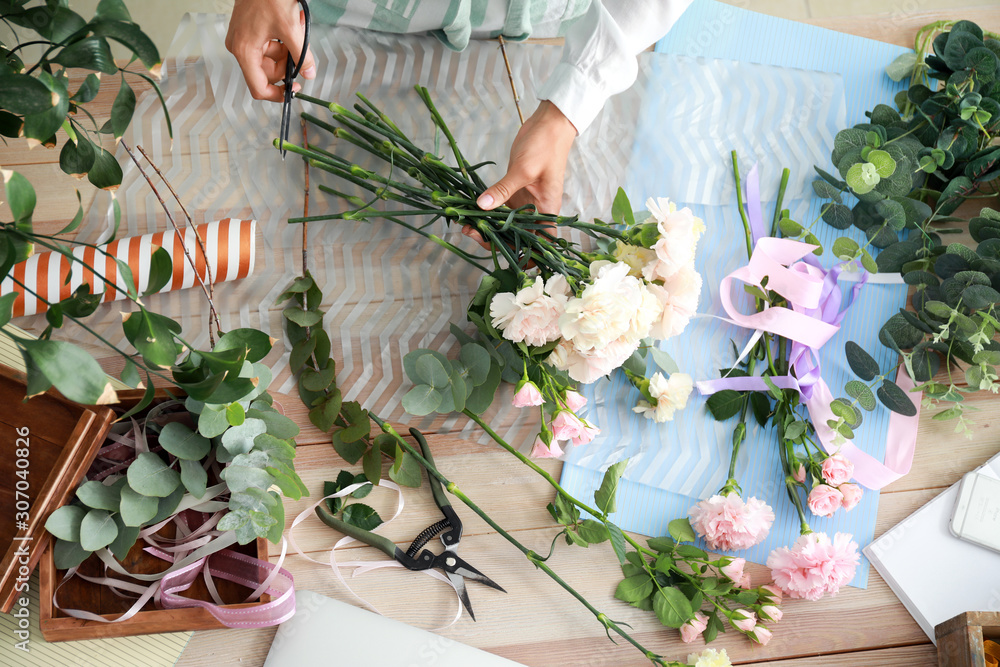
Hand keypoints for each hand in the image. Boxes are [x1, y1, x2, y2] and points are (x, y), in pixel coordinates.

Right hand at [225, 0, 315, 102]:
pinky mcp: (247, 31)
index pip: (258, 87)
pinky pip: (267, 45)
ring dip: (287, 50)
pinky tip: (291, 25)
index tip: (294, 91)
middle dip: (287, 64)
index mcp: (245, 51)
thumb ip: (302, 56)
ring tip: (297, 29)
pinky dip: (282, 40)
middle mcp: (239, 47)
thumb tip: (310, 73)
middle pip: (266, 72)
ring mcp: (242, 38)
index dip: (277, 94)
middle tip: (301, 50)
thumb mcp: (292, 29)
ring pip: (270, 58)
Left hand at [463, 101, 576, 249]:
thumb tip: (482, 207)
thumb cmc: (545, 146)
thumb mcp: (524, 170)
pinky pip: (498, 209)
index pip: (540, 246)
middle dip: (494, 241)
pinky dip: (484, 212)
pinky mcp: (513, 193)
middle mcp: (536, 213)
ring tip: (465, 224)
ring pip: (504, 225)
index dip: (525, 257)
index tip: (503, 256)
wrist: (548, 125)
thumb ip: (503, 190)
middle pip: (516, 239)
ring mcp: (524, 204)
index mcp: (547, 213)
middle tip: (472, 232)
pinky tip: (468, 211)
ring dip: (486, 228)